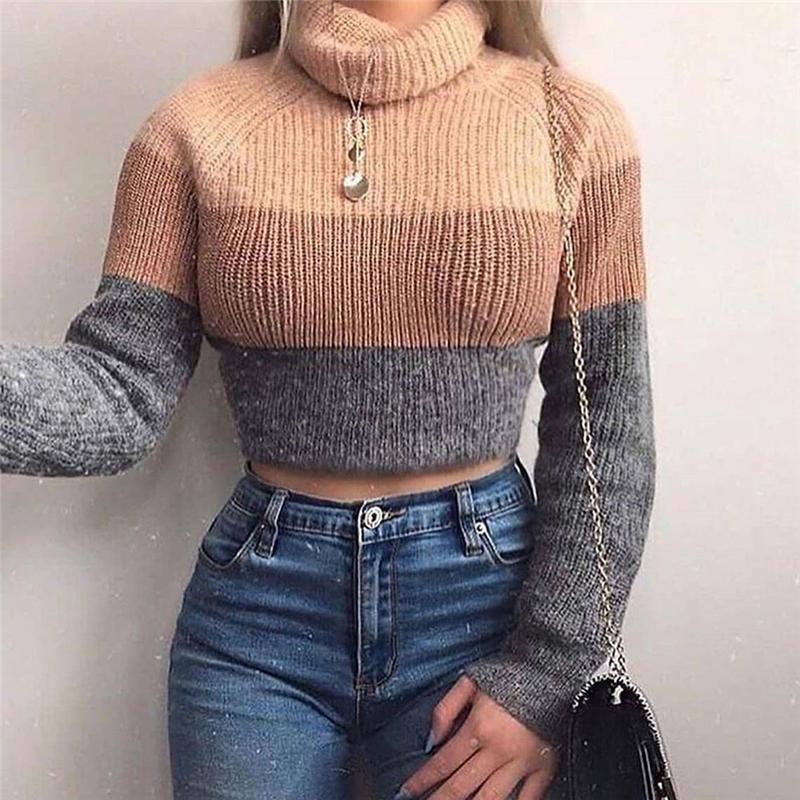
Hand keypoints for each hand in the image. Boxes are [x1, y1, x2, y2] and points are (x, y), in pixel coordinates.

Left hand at [395, 675, 558, 799]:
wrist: (548, 670)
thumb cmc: (506, 674)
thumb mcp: (469, 682)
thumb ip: (446, 710)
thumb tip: (432, 739)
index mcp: (478, 727)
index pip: (443, 762)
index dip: (422, 780)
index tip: (406, 793)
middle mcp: (499, 750)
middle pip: (462, 786)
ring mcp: (522, 762)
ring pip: (491, 798)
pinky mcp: (545, 766)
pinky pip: (530, 798)